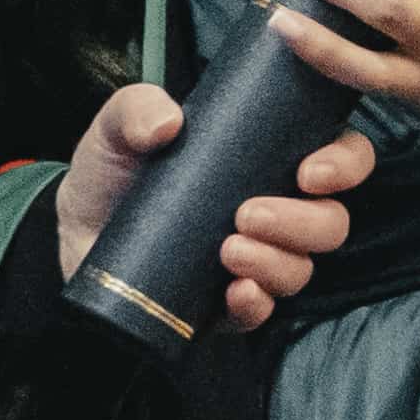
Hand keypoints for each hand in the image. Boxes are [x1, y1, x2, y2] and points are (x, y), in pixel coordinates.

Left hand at [56, 83, 375, 329]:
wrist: (74, 229)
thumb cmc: (114, 168)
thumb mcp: (119, 126)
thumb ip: (137, 108)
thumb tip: (168, 123)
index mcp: (271, 158)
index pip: (341, 157)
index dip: (345, 165)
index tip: (311, 172)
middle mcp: (277, 208)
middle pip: (331, 222)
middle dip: (303, 222)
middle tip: (248, 215)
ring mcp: (256, 259)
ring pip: (301, 269)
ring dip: (276, 262)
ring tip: (229, 250)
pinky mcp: (226, 303)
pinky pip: (261, 311)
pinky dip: (255, 303)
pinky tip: (234, 291)